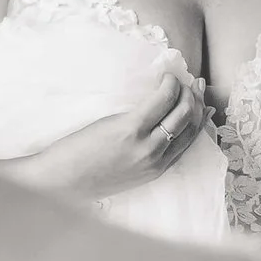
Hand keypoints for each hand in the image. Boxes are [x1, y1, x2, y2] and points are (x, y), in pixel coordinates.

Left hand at [13, 66, 209, 201]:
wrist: (59, 182)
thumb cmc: (85, 174)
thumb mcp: (124, 171)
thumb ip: (142, 153)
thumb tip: (155, 127)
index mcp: (157, 169)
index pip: (192, 138)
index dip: (201, 114)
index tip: (199, 97)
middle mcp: (157, 159)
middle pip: (191, 123)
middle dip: (196, 99)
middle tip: (190, 83)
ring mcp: (146, 145)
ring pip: (182, 111)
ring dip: (184, 90)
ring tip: (175, 79)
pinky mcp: (130, 129)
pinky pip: (160, 100)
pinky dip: (168, 85)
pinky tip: (165, 78)